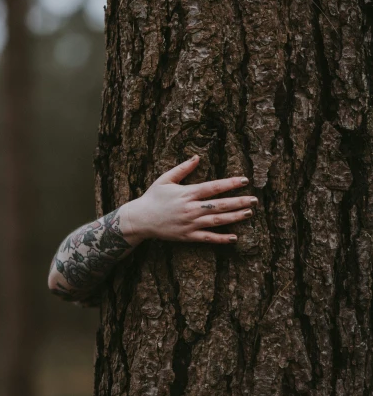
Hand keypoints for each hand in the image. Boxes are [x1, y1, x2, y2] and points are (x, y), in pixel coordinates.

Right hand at [122, 155, 257, 244]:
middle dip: (239, 201)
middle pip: (219, 204)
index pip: (213, 187)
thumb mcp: (165, 179)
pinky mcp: (187, 236)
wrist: (140, 219)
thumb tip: (197, 157)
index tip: (244, 180)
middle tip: (254, 199)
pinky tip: (234, 237)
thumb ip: (183, 168)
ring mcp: (190, 223)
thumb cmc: (153, 197)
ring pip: (217, 220)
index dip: (230, 183)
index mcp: (187, 193)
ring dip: (235, 217)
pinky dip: (221, 238)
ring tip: (249, 213)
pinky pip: (207, 238)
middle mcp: (191, 208)